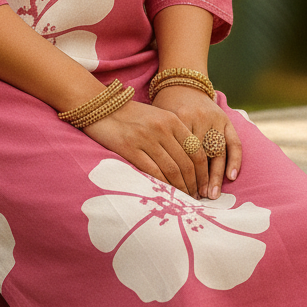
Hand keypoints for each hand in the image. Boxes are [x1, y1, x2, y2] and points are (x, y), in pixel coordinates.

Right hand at [83, 98, 208, 198]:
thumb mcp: (157, 117)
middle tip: (196, 197)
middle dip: (194, 184)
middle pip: (186, 163)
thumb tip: (189, 163)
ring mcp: (146, 138)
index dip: (203, 172)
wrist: (101, 107)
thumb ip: (174, 134)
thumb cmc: (131, 115)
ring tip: (183, 199)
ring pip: (172, 170)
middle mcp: (162, 129)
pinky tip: (166, 194)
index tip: (205, 185)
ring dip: (180, 188)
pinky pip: (153, 172)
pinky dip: (163, 185)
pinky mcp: (130, 149)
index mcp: (172, 120)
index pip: (196, 150)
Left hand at [149, 85, 241, 199]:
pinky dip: (234, 160)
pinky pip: (234, 142)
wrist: (181, 82)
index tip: (179, 193)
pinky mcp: (225, 119)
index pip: (181, 153)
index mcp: (178, 119)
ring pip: (217, 152)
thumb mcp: (159, 121)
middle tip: (198, 199)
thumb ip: (160, 144)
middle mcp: (198, 119)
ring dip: (216, 175)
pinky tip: (231, 176)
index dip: (181, 174)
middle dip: (199, 179)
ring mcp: (214, 119)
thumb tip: (158, 177)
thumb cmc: (165, 107)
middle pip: (200, 155)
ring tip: (212, 194)